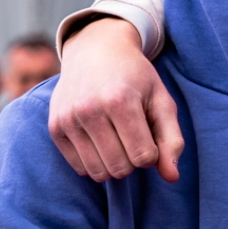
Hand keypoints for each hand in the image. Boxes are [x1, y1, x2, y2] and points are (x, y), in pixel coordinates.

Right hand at [49, 19, 184, 183]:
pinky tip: (100, 140)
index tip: (150, 135)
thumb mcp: (161, 101)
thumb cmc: (135, 78)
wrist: (95, 50)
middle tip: (133, 136)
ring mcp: (68, 119)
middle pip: (121, 168)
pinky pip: (80, 169)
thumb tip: (172, 178)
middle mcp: (89, 109)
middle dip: (133, 160)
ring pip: (99, 173)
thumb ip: (172, 140)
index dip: (152, 153)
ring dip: (114, 164)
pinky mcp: (55, 127)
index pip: (144, 157)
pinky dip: (95, 162)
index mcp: (120, 100)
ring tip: (117, 140)